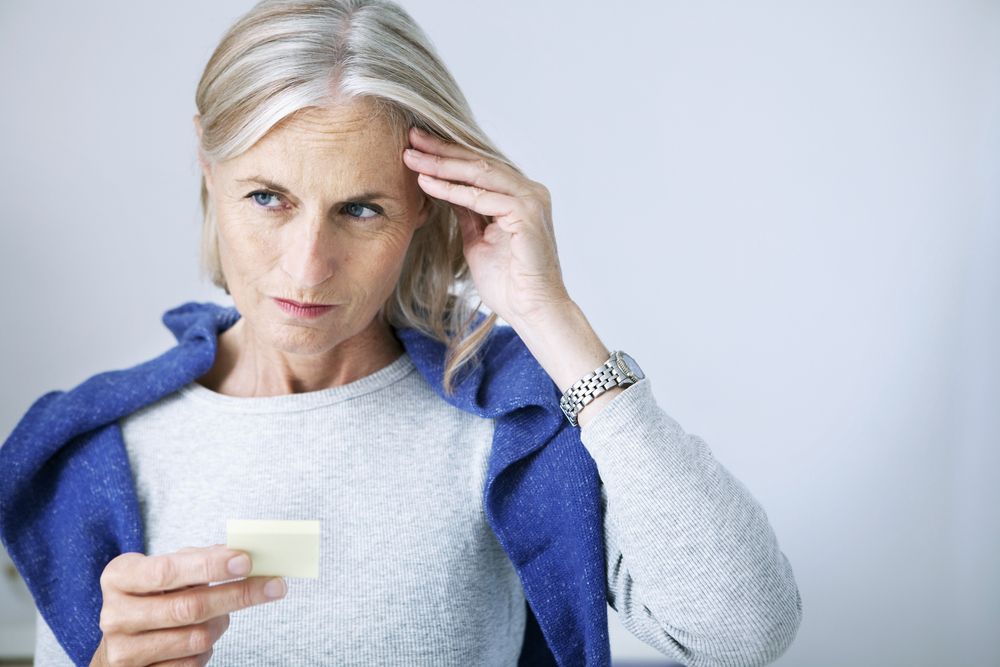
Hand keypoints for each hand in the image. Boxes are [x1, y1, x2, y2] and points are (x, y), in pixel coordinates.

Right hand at [91, 544, 286, 665]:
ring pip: (196, 638)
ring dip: (222, 622)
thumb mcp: (165, 570)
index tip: (246, 560)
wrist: (124, 640)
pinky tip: (204, 635)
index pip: (166, 571)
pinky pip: (192, 664)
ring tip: (223, 612)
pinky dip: (209, 648)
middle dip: (238, 594)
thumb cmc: (153, 595)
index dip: (208, 566)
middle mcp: (115, 615)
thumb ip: (198, 559)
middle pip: (189, 607)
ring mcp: (124, 652)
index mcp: (119, 578)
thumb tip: (242, 555)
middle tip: (274, 585)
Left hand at [403, 126, 571, 328]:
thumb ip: (468, 213)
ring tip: (412, 157)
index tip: (416, 147)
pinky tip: (427, 183)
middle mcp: (530, 192)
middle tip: (410, 137)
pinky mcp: (527, 214)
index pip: (479, 168)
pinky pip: (481, 197)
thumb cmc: (508, 283)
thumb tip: (447, 189)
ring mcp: (531, 200)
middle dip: (441, 150)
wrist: (532, 310)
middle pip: (478, 163)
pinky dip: (452, 190)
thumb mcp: (478, 240)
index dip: (447, 156)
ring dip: (442, 164)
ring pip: (479, 173)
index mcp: (520, 196)